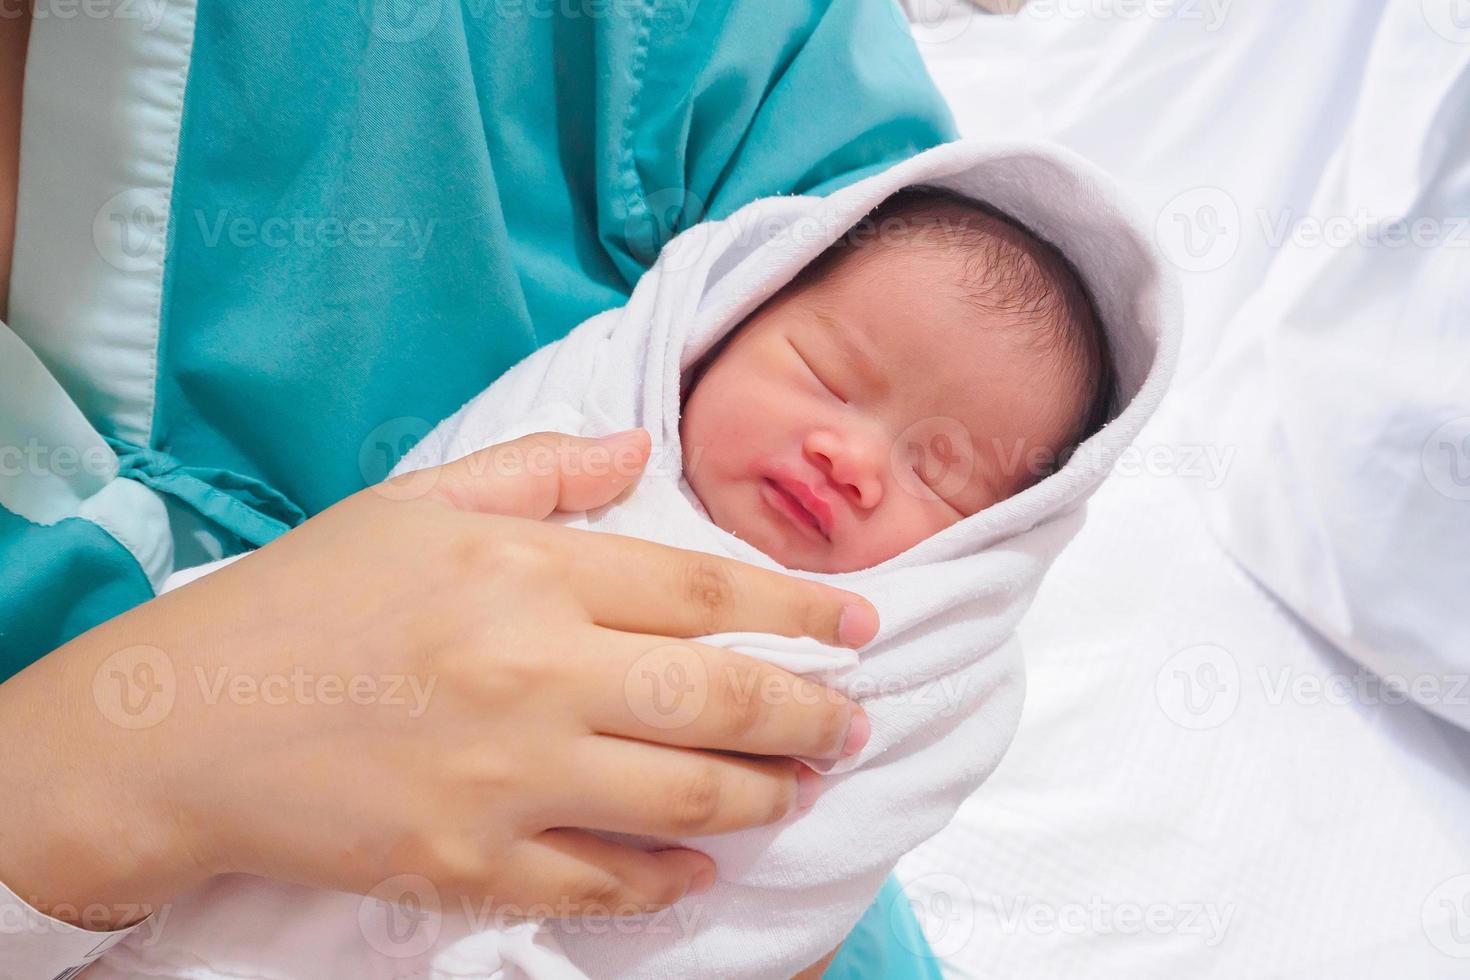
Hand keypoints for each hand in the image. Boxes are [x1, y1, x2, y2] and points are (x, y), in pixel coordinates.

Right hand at [0, 430, 876, 928]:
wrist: (187, 721)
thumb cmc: (307, 600)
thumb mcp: (418, 503)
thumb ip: (541, 471)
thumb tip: (640, 447)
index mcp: (528, 571)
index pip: (706, 588)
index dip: (800, 607)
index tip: (862, 625)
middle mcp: (535, 670)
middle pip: (721, 696)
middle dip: (811, 713)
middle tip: (854, 721)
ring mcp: (507, 777)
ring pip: (687, 794)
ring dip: (765, 792)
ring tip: (803, 784)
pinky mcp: (470, 863)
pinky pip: (606, 882)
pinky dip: (672, 878)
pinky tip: (706, 864)